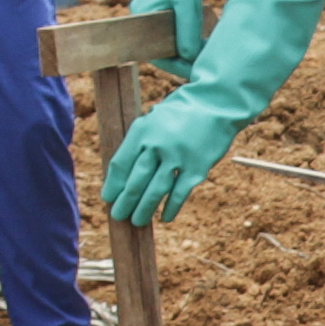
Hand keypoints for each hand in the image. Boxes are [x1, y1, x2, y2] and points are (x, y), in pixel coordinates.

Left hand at [104, 93, 243, 223]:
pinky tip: (165, 218)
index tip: (108, 198)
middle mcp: (157, 144)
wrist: (217, 104)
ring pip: (156, 190)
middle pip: (136, 181)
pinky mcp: (197, 167)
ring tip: (137, 221)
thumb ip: (139, 142)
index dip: (113, 185)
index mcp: (142, 131)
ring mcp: (178, 157)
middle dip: (125, 202)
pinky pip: (180, 193)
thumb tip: (121, 174)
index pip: (120, 164)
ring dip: (145, 209)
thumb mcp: (153, 119)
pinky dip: (171, 208)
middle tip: (118, 216)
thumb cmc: (180, 114)